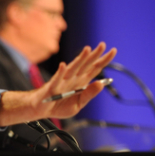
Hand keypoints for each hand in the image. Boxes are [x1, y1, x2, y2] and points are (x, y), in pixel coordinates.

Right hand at [0, 43, 116, 126]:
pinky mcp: (52, 86)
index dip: (104, 60)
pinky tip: (63, 66)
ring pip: (73, 68)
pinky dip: (60, 72)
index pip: (95, 69)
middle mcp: (73, 78)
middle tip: (103, 45)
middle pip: (86, 65)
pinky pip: (56, 79)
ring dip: (80, 59)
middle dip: (94, 55)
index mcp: (81, 82)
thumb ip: (89, 94)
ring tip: (87, 50)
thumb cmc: (58, 106)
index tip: (113, 51)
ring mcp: (63, 81)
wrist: (41, 110)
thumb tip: (101, 83)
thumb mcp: (78, 104)